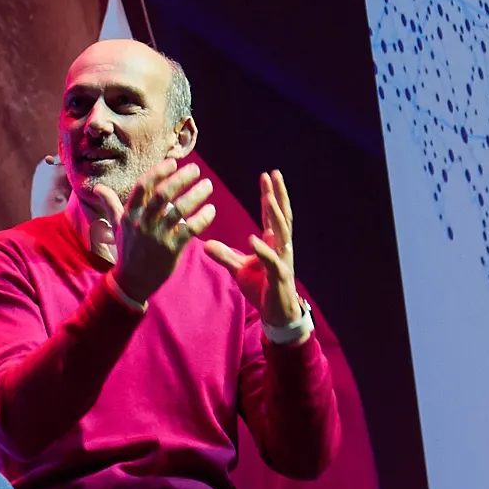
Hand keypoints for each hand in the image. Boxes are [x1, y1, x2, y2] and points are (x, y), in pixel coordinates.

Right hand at [89, 160, 214, 305]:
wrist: (132, 281)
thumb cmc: (127, 249)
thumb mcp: (116, 226)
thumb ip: (110, 204)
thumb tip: (97, 188)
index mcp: (130, 215)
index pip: (143, 186)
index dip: (158, 172)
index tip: (173, 162)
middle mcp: (142, 224)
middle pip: (163, 195)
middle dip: (181, 178)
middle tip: (195, 169)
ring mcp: (157, 237)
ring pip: (179, 210)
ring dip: (196, 195)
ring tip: (208, 185)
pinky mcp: (171, 250)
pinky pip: (189, 230)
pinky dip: (202, 218)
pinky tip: (211, 210)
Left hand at [204, 169, 302, 329]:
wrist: (276, 313)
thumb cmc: (262, 288)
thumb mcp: (239, 269)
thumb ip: (225, 255)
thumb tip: (205, 244)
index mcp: (273, 243)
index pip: (272, 214)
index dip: (269, 195)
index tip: (266, 175)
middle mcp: (281, 247)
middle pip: (282, 216)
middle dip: (277, 195)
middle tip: (273, 174)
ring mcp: (283, 260)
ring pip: (282, 233)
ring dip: (275, 215)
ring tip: (268, 198)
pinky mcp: (280, 276)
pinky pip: (272, 260)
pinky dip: (263, 249)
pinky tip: (254, 238)